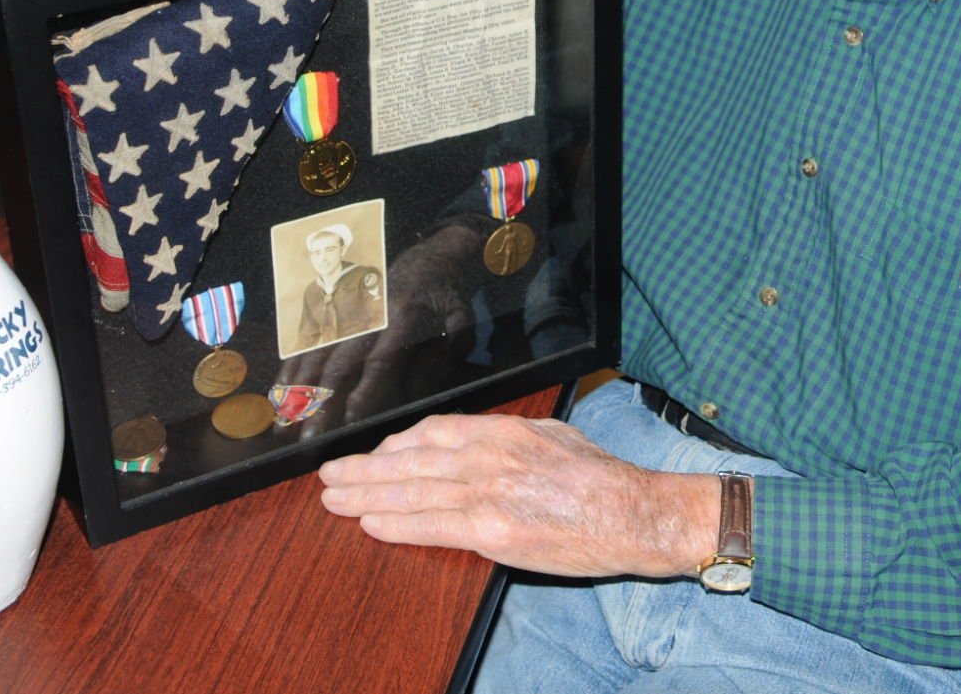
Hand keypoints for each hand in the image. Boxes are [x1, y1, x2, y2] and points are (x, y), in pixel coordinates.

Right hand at [270, 220, 480, 434]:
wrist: (431, 255)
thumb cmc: (447, 296)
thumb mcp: (461, 322)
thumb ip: (443, 358)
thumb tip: (414, 392)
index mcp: (404, 316)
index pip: (380, 359)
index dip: (364, 390)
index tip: (350, 421)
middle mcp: (369, 313)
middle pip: (340, 361)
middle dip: (321, 402)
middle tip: (309, 438)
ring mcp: (347, 309)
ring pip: (315, 353)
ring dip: (298, 390)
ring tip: (283, 424)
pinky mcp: (334, 308)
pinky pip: (307, 341)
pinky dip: (291, 368)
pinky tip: (279, 393)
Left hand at [317, 412, 720, 577]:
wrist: (631, 512)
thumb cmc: (598, 477)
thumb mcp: (550, 436)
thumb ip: (508, 439)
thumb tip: (476, 444)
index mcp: (500, 430)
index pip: (431, 432)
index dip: (394, 445)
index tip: (373, 454)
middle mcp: (486, 455)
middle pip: (409, 461)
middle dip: (364, 469)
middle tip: (330, 475)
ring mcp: (486, 491)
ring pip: (410, 491)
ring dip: (366, 496)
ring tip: (334, 499)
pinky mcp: (492, 530)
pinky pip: (431, 525)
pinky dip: (396, 523)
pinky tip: (371, 523)